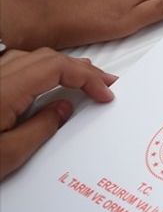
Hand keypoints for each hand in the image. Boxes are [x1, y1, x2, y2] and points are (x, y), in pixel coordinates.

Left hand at [0, 49, 115, 180]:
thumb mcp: (8, 155)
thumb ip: (41, 128)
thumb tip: (62, 108)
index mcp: (4, 90)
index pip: (57, 68)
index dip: (87, 77)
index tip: (104, 92)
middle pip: (46, 58)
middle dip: (79, 68)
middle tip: (103, 83)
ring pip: (30, 57)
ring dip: (59, 65)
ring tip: (79, 80)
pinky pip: (13, 64)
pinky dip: (37, 68)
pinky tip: (43, 81)